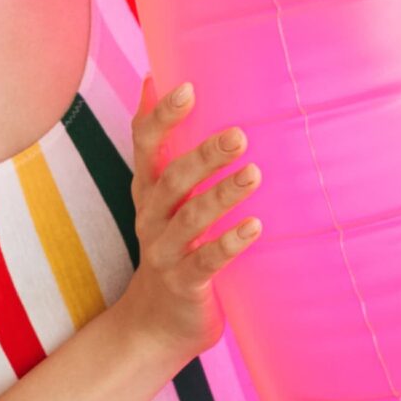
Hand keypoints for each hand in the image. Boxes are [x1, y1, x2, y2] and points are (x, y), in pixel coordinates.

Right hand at [109, 79, 261, 362]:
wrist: (156, 322)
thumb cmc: (172, 244)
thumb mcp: (160, 194)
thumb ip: (161, 143)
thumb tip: (153, 78)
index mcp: (147, 189)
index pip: (145, 144)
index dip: (161, 116)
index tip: (186, 87)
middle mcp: (150, 216)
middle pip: (172, 179)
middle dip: (203, 155)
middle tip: (239, 135)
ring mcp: (164, 252)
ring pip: (190, 219)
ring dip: (222, 195)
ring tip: (254, 174)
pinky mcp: (184, 284)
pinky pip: (205, 262)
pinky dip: (229, 244)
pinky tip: (255, 227)